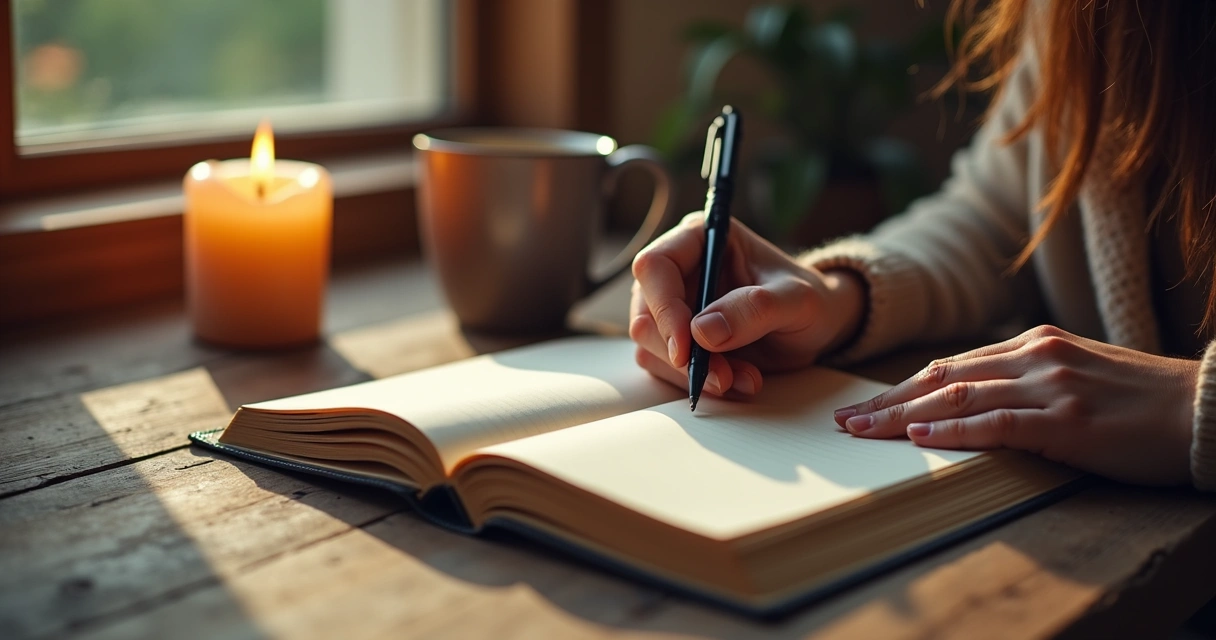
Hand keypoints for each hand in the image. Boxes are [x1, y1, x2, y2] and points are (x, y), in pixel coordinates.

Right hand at [629, 212, 865, 397]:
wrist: (819, 326)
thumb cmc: (810, 300)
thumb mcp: (797, 300)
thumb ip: (755, 309)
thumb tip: (702, 331)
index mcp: (700, 238)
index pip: (655, 266)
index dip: (664, 309)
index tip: (686, 351)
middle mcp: (679, 270)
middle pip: (646, 314)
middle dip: (683, 356)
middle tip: (725, 377)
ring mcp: (674, 307)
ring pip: (652, 348)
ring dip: (695, 374)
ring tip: (744, 378)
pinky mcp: (677, 340)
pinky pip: (667, 369)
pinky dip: (700, 383)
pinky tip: (738, 380)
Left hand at [834, 325, 1199, 484]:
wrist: (1203, 409)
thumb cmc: (1140, 402)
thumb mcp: (1076, 376)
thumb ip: (1026, 382)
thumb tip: (971, 405)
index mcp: (1033, 344)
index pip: (950, 366)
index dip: (902, 388)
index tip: (866, 405)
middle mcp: (1034, 356)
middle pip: (941, 378)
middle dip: (887, 401)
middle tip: (844, 420)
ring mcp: (1049, 385)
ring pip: (957, 399)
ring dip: (902, 417)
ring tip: (862, 432)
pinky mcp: (1066, 419)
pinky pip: (997, 423)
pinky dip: (953, 432)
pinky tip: (919, 439)